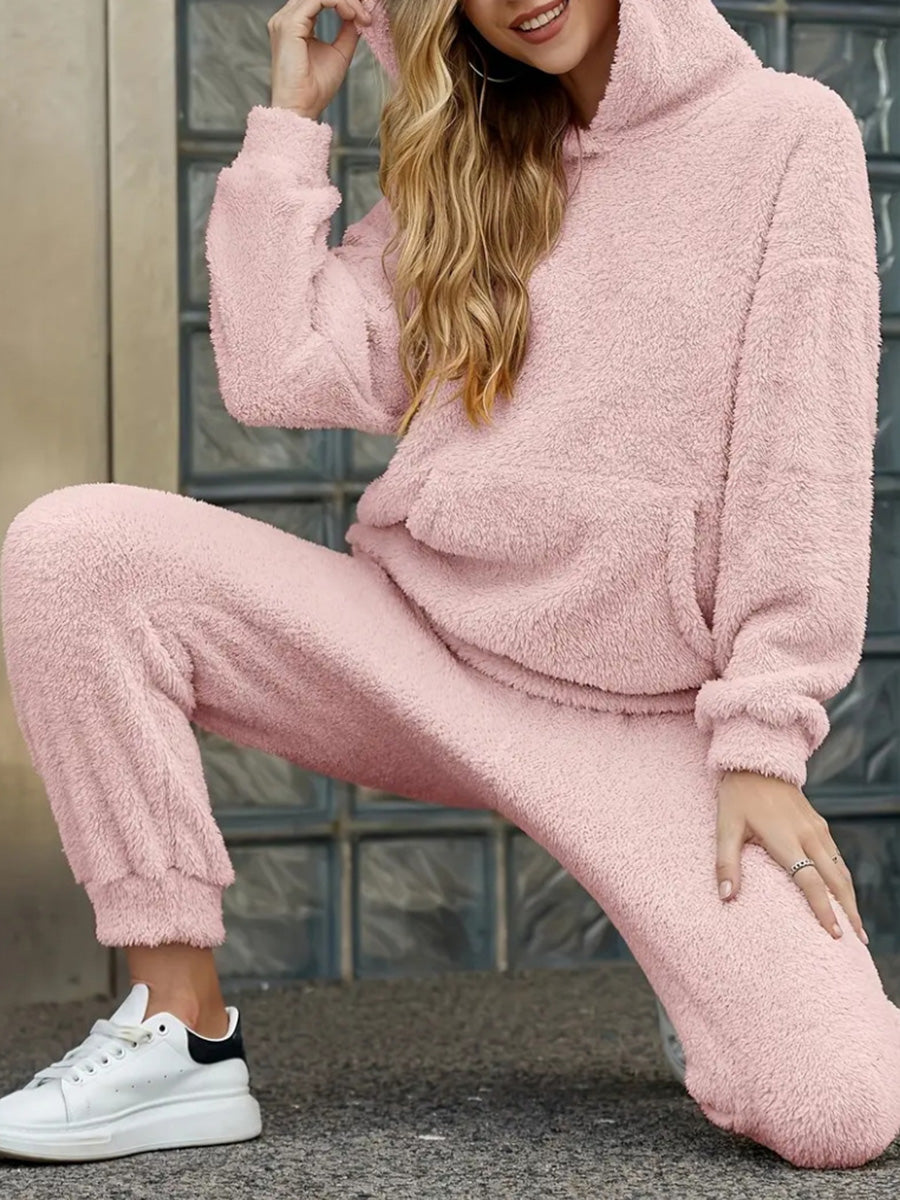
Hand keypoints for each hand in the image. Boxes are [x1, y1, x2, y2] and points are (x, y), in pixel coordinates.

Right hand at [268, 0, 371, 118]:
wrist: (302, 109)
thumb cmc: (316, 89)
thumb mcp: (339, 54)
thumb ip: (347, 32)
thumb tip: (359, 16)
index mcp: (296, 25)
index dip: (346, 2)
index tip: (366, 16)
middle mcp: (286, 18)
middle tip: (367, 12)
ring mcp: (285, 20)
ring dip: (346, 0)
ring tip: (362, 16)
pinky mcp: (290, 25)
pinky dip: (340, 3)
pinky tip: (352, 16)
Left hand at [715, 769, 868, 944]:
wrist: (756, 761)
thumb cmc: (737, 797)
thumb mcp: (725, 828)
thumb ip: (726, 863)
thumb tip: (726, 897)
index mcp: (786, 839)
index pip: (811, 882)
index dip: (824, 910)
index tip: (835, 934)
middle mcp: (809, 835)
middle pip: (836, 880)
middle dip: (849, 911)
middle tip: (858, 941)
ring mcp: (817, 829)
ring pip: (840, 869)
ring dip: (850, 897)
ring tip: (856, 923)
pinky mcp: (819, 824)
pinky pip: (837, 857)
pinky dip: (844, 879)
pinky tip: (844, 893)